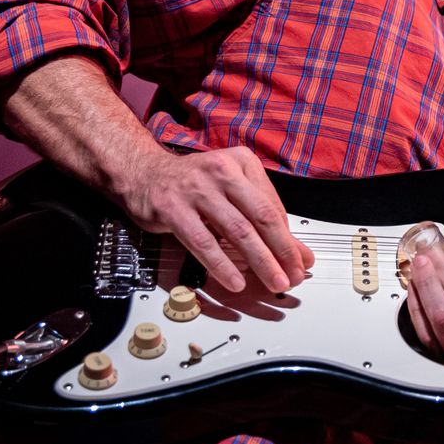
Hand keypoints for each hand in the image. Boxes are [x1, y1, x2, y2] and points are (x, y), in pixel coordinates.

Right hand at [114, 146, 311, 293]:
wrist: (142, 172)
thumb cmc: (192, 184)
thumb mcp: (230, 190)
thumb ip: (261, 217)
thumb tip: (297, 252)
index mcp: (242, 163)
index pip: (272, 206)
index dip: (290, 238)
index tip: (301, 262)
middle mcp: (222, 172)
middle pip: (261, 217)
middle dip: (283, 251)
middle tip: (294, 275)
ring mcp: (197, 189)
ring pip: (237, 230)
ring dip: (260, 260)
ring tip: (273, 281)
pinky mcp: (174, 208)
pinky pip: (204, 241)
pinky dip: (222, 264)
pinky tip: (235, 281)